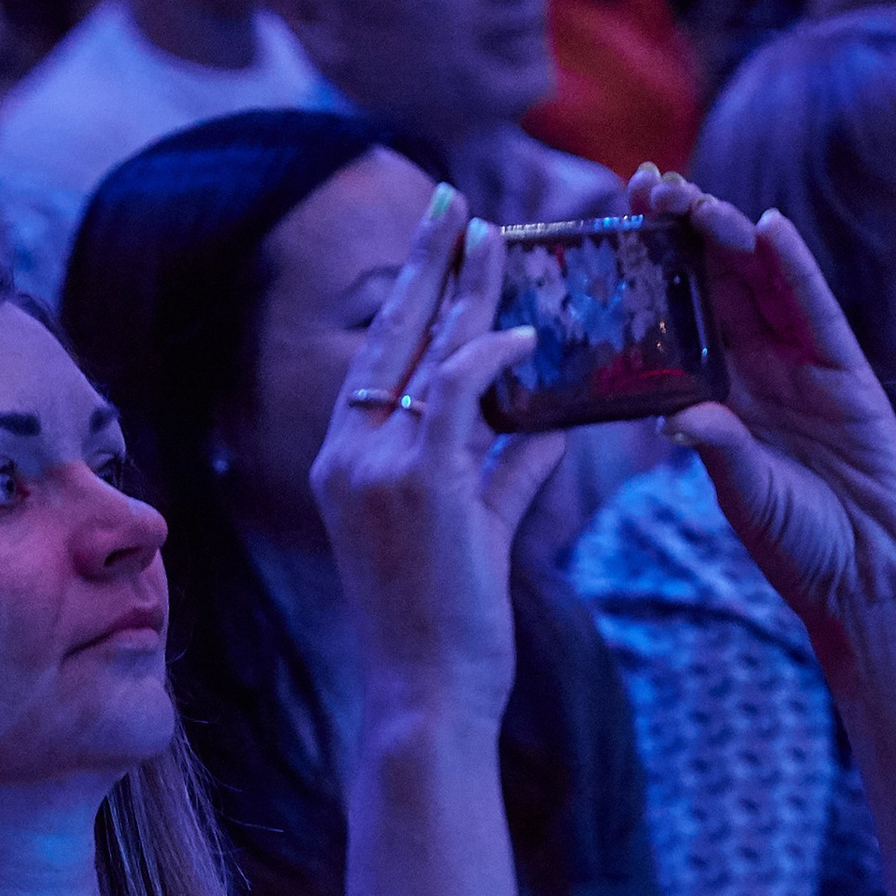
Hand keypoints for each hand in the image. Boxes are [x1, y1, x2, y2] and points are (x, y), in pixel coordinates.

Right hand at [310, 186, 567, 714]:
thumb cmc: (446, 629)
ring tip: (499, 240)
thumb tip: (547, 425)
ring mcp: (377, 467)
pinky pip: (459, 393)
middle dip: (429, 261)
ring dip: (468, 291)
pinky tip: (529, 334)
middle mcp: (350, 454)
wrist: (424, 696)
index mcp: (347, 463)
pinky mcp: (418, 484)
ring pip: (427, 353)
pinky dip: (494, 357)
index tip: (441, 242)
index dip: (412, 294)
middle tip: (457, 200)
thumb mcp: (474, 534)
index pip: (381, 357)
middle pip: (393, 334)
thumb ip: (505, 472)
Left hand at [627, 163, 895, 653]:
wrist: (868, 581)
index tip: (616, 223)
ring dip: (729, 236)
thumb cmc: (798, 547)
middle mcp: (761, 372)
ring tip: (692, 195)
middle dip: (684, 231)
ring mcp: (807, 369)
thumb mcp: (744, 496)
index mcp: (722, 396)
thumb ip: (717, 450)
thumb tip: (675, 418)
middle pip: (718, 285)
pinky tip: (770, 231)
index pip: (681, 317)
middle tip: (646, 183)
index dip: (654, 269)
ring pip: (763, 286)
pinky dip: (795, 272)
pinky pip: (818, 314)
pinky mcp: (850, 377)